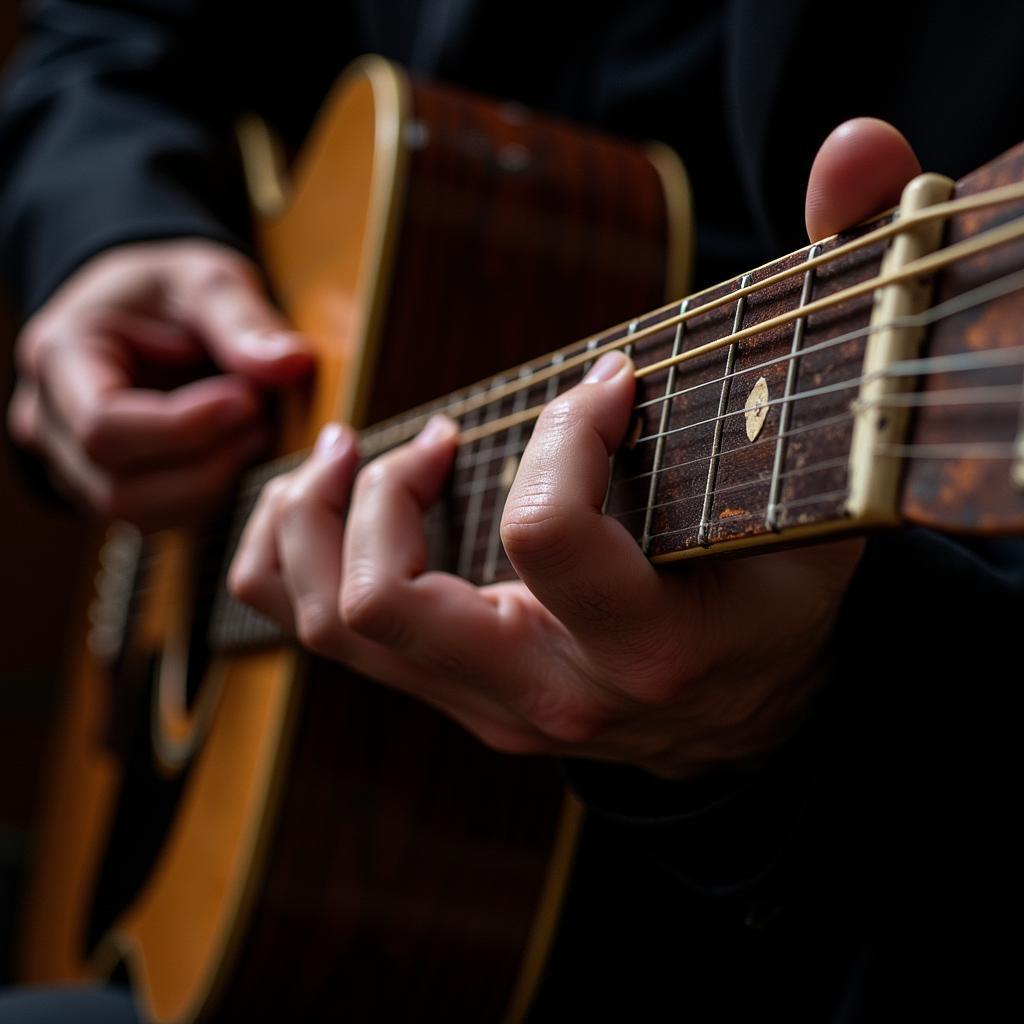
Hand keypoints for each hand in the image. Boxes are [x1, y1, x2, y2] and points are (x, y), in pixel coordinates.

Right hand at [7, 239, 312, 529]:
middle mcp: (50, 421)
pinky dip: (208, 493)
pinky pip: (158, 518)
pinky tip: (239, 451)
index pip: (103, 426)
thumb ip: (243, 321)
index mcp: (57, 357)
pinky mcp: (110, 488)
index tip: (248, 398)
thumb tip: (295, 363)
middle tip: (262, 416)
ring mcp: (73, 464)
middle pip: (119, 486)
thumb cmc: (169, 290)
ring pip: (140, 514)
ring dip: (212, 483)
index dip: (183, 426)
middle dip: (206, 461)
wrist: (146, 310)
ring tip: (256, 431)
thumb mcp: (206, 280)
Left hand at [228, 119, 920, 777]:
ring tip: (353, 452)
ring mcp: (485, 705)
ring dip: (314, 521)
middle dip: (385, 493)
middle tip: (432, 434)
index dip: (564, 427)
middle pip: (383, 604)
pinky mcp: (451, 695)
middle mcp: (546, 696)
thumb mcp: (828, 489)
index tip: (606, 380)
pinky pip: (324, 638)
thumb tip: (854, 150)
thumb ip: (833, 323)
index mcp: (646, 652)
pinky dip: (296, 561)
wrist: (745, 714)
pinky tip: (339, 499)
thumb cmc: (779, 600)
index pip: (545, 534)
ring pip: (329, 626)